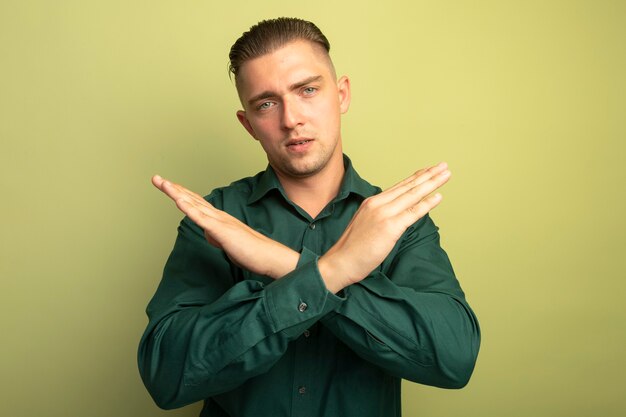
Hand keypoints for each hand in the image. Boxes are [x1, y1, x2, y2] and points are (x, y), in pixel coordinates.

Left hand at [152, 175, 298, 278]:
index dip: (181, 195)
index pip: (196, 204)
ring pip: (194, 204)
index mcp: (219, 220)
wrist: (269, 256)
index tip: (168, 187)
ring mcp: (220, 221)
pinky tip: (178, 200)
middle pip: (192, 199)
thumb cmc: (252, 252)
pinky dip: (189, 208)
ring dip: (177, 193)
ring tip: (163, 183)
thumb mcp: (229, 244)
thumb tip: (208, 234)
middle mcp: (218, 216)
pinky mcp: (222, 230)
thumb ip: (217, 237)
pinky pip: (202, 218)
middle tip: (157, 178)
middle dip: (173, 188)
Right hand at [318, 162, 450, 292]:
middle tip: (443, 166)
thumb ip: (380, 218)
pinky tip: (438, 197)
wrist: (340, 261)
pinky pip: (412, 213)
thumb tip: (396, 219)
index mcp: (372, 203)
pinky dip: (427, 204)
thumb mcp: (365, 225)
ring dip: (432, 183)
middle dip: (428, 175)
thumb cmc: (352, 249)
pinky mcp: (389, 227)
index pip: (399, 187)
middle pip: (408, 186)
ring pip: (412, 195)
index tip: (428, 170)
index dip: (416, 177)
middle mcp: (378, 204)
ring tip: (446, 174)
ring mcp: (384, 214)